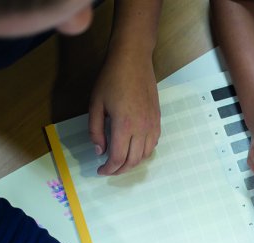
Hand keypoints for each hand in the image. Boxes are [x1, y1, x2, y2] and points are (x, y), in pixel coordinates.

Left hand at [89, 48, 159, 175]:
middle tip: (109, 170)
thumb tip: (100, 151)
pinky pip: (153, 144)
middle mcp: (142, 128)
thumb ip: (96, 131)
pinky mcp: (157, 119)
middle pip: (133, 161)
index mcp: (125, 125)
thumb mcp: (95, 104)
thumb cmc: (111, 79)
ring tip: (121, 161)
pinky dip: (143, 152)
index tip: (100, 171)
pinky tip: (134, 149)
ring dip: (133, 162)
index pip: (118, 158)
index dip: (109, 169)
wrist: (133, 60)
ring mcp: (152, 124)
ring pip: (145, 155)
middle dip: (120, 170)